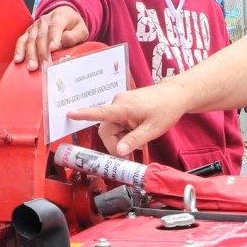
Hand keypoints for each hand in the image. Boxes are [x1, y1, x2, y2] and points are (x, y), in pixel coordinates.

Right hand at [13, 5, 89, 70]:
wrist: (63, 15)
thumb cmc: (73, 25)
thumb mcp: (81, 29)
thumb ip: (74, 36)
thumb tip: (64, 41)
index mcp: (60, 17)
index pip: (55, 27)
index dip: (54, 38)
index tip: (53, 48)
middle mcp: (45, 20)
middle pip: (41, 36)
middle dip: (42, 52)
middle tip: (44, 65)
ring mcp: (35, 26)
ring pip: (31, 40)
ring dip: (30, 54)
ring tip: (32, 66)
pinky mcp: (28, 32)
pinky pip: (21, 41)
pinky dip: (19, 50)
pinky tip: (18, 60)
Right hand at [68, 84, 186, 156]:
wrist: (177, 95)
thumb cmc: (167, 108)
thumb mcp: (153, 129)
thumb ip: (134, 141)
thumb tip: (118, 152)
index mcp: (123, 107)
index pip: (100, 112)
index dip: (84, 115)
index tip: (69, 114)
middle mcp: (118, 103)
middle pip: (106, 130)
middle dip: (116, 143)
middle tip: (131, 152)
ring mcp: (121, 103)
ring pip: (113, 128)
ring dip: (122, 138)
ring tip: (140, 140)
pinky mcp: (125, 106)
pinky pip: (118, 123)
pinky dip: (125, 131)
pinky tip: (138, 133)